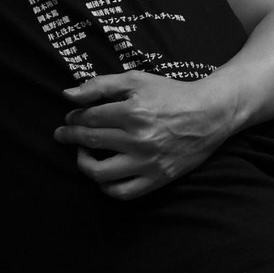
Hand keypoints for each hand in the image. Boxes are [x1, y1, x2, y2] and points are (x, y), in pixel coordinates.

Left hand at [52, 71, 237, 199]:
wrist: (209, 115)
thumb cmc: (171, 94)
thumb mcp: (137, 80)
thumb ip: (100, 85)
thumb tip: (68, 95)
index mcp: (133, 112)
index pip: (88, 117)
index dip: (74, 117)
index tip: (71, 117)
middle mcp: (138, 139)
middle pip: (89, 141)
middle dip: (70, 136)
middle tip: (64, 134)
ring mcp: (147, 162)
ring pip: (99, 171)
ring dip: (82, 162)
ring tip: (82, 154)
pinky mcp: (156, 178)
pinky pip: (121, 192)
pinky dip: (105, 186)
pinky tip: (102, 175)